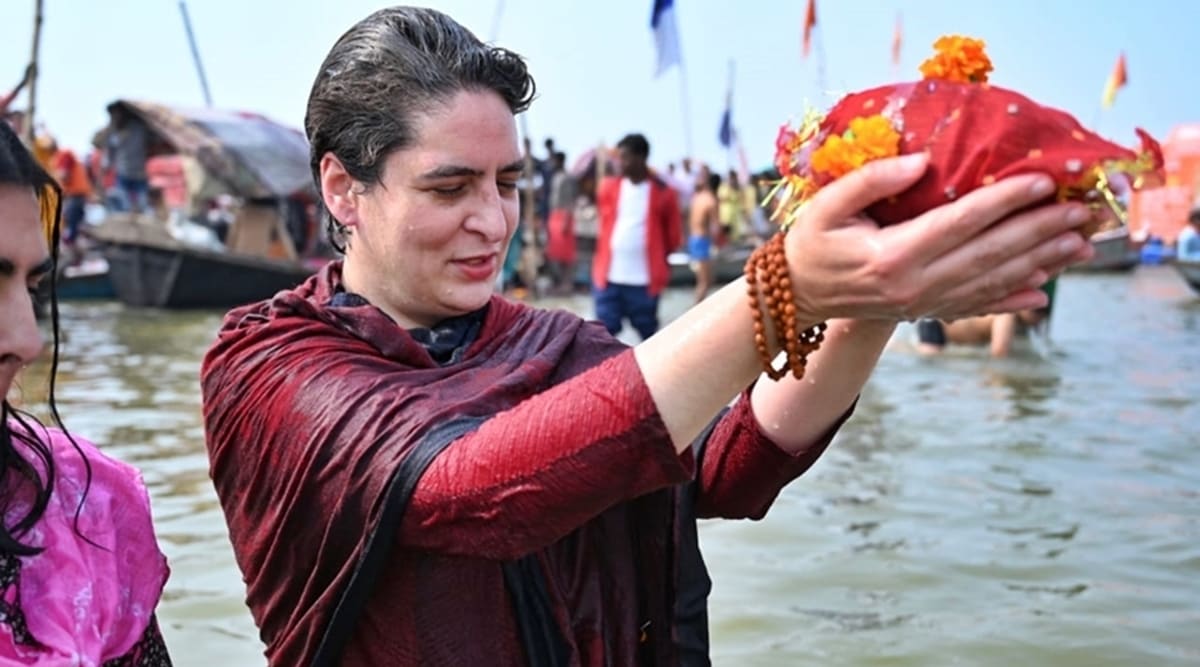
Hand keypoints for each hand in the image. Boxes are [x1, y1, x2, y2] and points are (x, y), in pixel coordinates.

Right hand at [783, 153, 1093, 322]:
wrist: (796, 296)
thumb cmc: (811, 242)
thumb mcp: (827, 204)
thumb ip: (872, 179)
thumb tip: (923, 161)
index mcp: (893, 254)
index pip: (961, 222)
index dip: (1005, 202)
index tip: (1044, 182)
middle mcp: (915, 284)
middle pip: (989, 254)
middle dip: (1039, 232)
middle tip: (1081, 212)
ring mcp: (923, 303)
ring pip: (992, 282)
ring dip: (1040, 263)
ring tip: (1080, 245)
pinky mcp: (925, 312)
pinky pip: (977, 306)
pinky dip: (1012, 299)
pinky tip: (1042, 291)